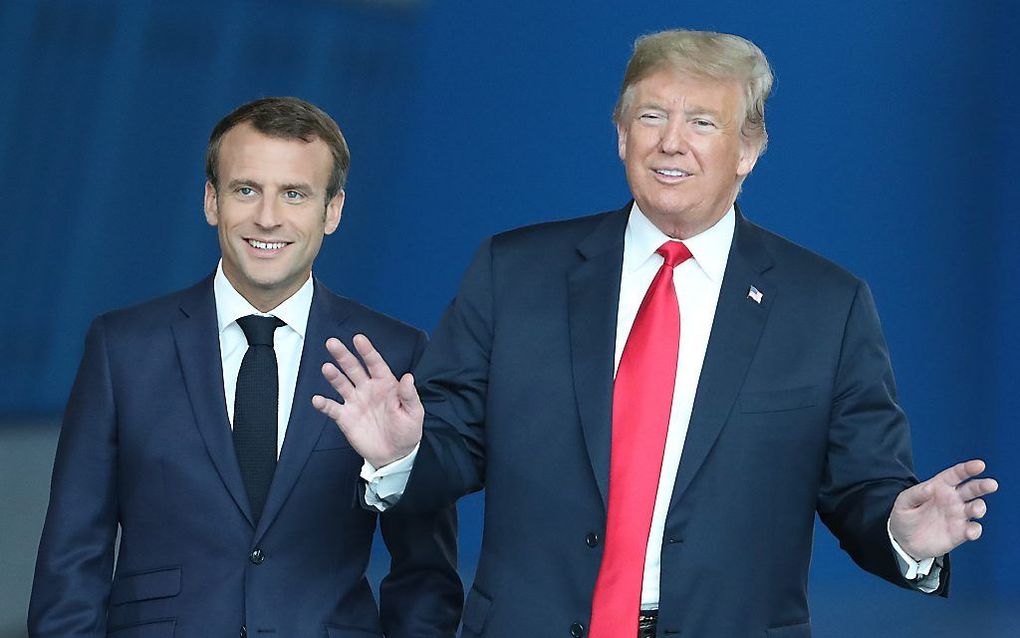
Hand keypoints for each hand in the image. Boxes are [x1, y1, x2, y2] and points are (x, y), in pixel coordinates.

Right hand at [311, 334, 423, 467]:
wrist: (395, 455)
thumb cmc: (407, 431)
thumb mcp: (414, 413)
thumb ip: (409, 395)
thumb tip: (408, 377)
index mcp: (386, 384)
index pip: (375, 363)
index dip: (367, 351)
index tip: (358, 339)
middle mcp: (368, 389)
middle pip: (353, 368)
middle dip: (343, 356)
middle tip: (332, 343)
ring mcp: (355, 402)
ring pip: (341, 384)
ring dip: (333, 376)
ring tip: (327, 368)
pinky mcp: (345, 417)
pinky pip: (332, 408)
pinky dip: (324, 404)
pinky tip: (318, 400)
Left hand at [890, 459, 997, 559]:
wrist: (904, 542)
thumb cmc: (905, 517)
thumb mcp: (903, 503)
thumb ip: (915, 494)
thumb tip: (929, 488)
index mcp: (940, 487)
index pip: (956, 475)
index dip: (968, 469)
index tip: (980, 465)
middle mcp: (953, 499)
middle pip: (972, 489)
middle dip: (982, 486)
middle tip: (991, 484)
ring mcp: (958, 516)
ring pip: (976, 508)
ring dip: (979, 507)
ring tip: (975, 509)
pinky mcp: (960, 533)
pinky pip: (973, 529)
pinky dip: (975, 530)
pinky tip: (970, 531)